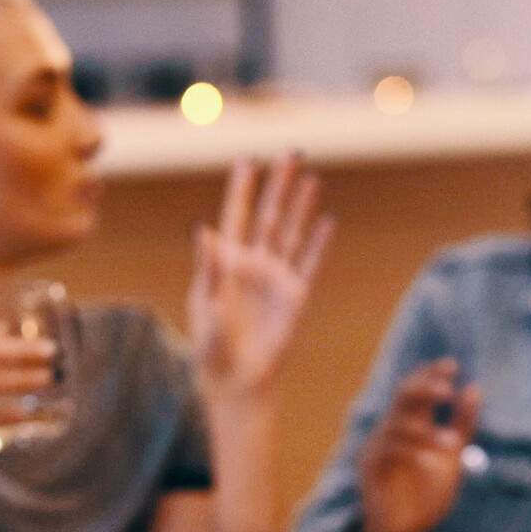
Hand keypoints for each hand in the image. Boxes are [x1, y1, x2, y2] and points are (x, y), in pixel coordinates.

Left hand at [187, 155, 334, 395]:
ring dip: (301, 206)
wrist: (236, 378)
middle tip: (290, 153)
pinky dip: (319, 243)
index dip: (242, 188)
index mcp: (225, 261)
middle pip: (269, 215)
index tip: (248, 159)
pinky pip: (310, 263)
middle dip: (279, 185)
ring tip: (311, 177)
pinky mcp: (295, 296)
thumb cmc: (211, 343)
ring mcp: (276, 277)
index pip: (236, 215)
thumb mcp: (205, 303)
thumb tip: (202, 229)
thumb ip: (209, 266)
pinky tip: (327, 220)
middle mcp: (253, 263)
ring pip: (292, 233)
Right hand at [356, 359, 480, 531]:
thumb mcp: (453, 457)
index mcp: (411, 425)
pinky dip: (413, 454)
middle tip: (446, 391)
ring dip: (425, 432)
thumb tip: (473, 388)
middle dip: (424, 389)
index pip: (417, 389)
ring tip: (449, 444)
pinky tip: (431, 465)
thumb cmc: (427, 493)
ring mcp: (377, 446)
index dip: (430, 374)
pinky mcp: (369, 468)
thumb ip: (462, 425)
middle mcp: (392, 430)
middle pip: (402, 396)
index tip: (451, 365)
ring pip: (397, 424)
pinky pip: (388, 450)